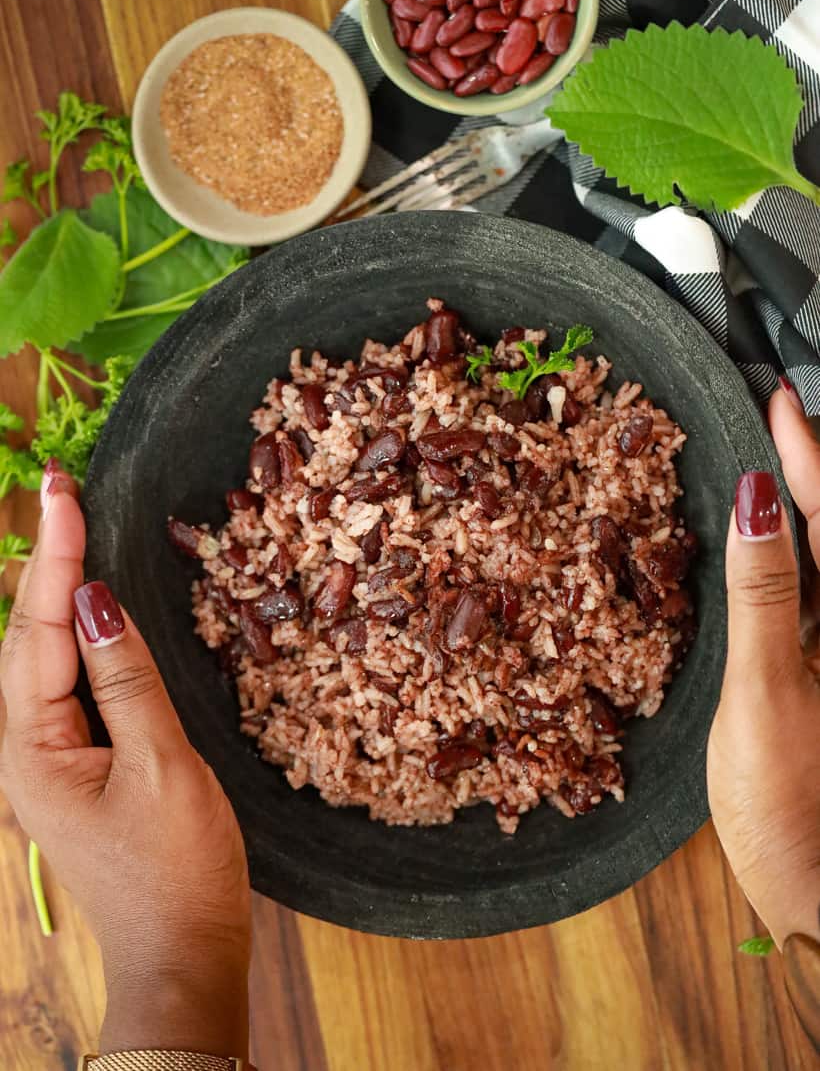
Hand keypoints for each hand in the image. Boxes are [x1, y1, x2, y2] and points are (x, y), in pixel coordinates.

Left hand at [0, 465, 250, 1057]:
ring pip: (41, 657)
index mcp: (31, 749)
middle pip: (24, 636)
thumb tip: (95, 599)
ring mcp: (46, 758)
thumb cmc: (177, 868)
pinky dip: (77, 635)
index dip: (54, 554)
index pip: (37, 630)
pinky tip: (89, 608)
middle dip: (44, 560)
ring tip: (68, 527)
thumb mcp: (161, 764)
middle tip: (62, 490)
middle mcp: (22, 748)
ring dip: (54, 592)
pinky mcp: (74, 764)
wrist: (183, 954)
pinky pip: (67, 684)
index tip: (61, 489)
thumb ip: (125, 676)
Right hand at [708, 385, 819, 947]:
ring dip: (804, 507)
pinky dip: (793, 559)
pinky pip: (817, 599)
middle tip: (778, 412)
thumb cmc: (796, 816)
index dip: (809, 455)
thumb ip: (764, 594)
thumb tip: (755, 499)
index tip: (780, 401)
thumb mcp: (767, 698)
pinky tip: (770, 544)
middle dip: (811, 468)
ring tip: (774, 459)